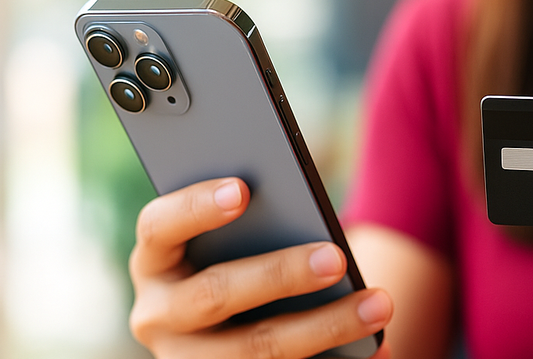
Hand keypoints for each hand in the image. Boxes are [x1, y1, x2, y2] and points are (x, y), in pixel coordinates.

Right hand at [128, 177, 392, 358]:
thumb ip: (256, 222)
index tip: (243, 189)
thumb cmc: (239, 259)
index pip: (158, 227)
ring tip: (378, 304)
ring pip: (256, 349)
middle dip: (280, 275)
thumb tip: (313, 220)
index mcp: (153, 261)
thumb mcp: (233, 241)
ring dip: (325, 327)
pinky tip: (380, 346)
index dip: (195, 207)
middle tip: (336, 258)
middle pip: (214, 295)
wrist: (226, 330)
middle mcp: (157, 314)